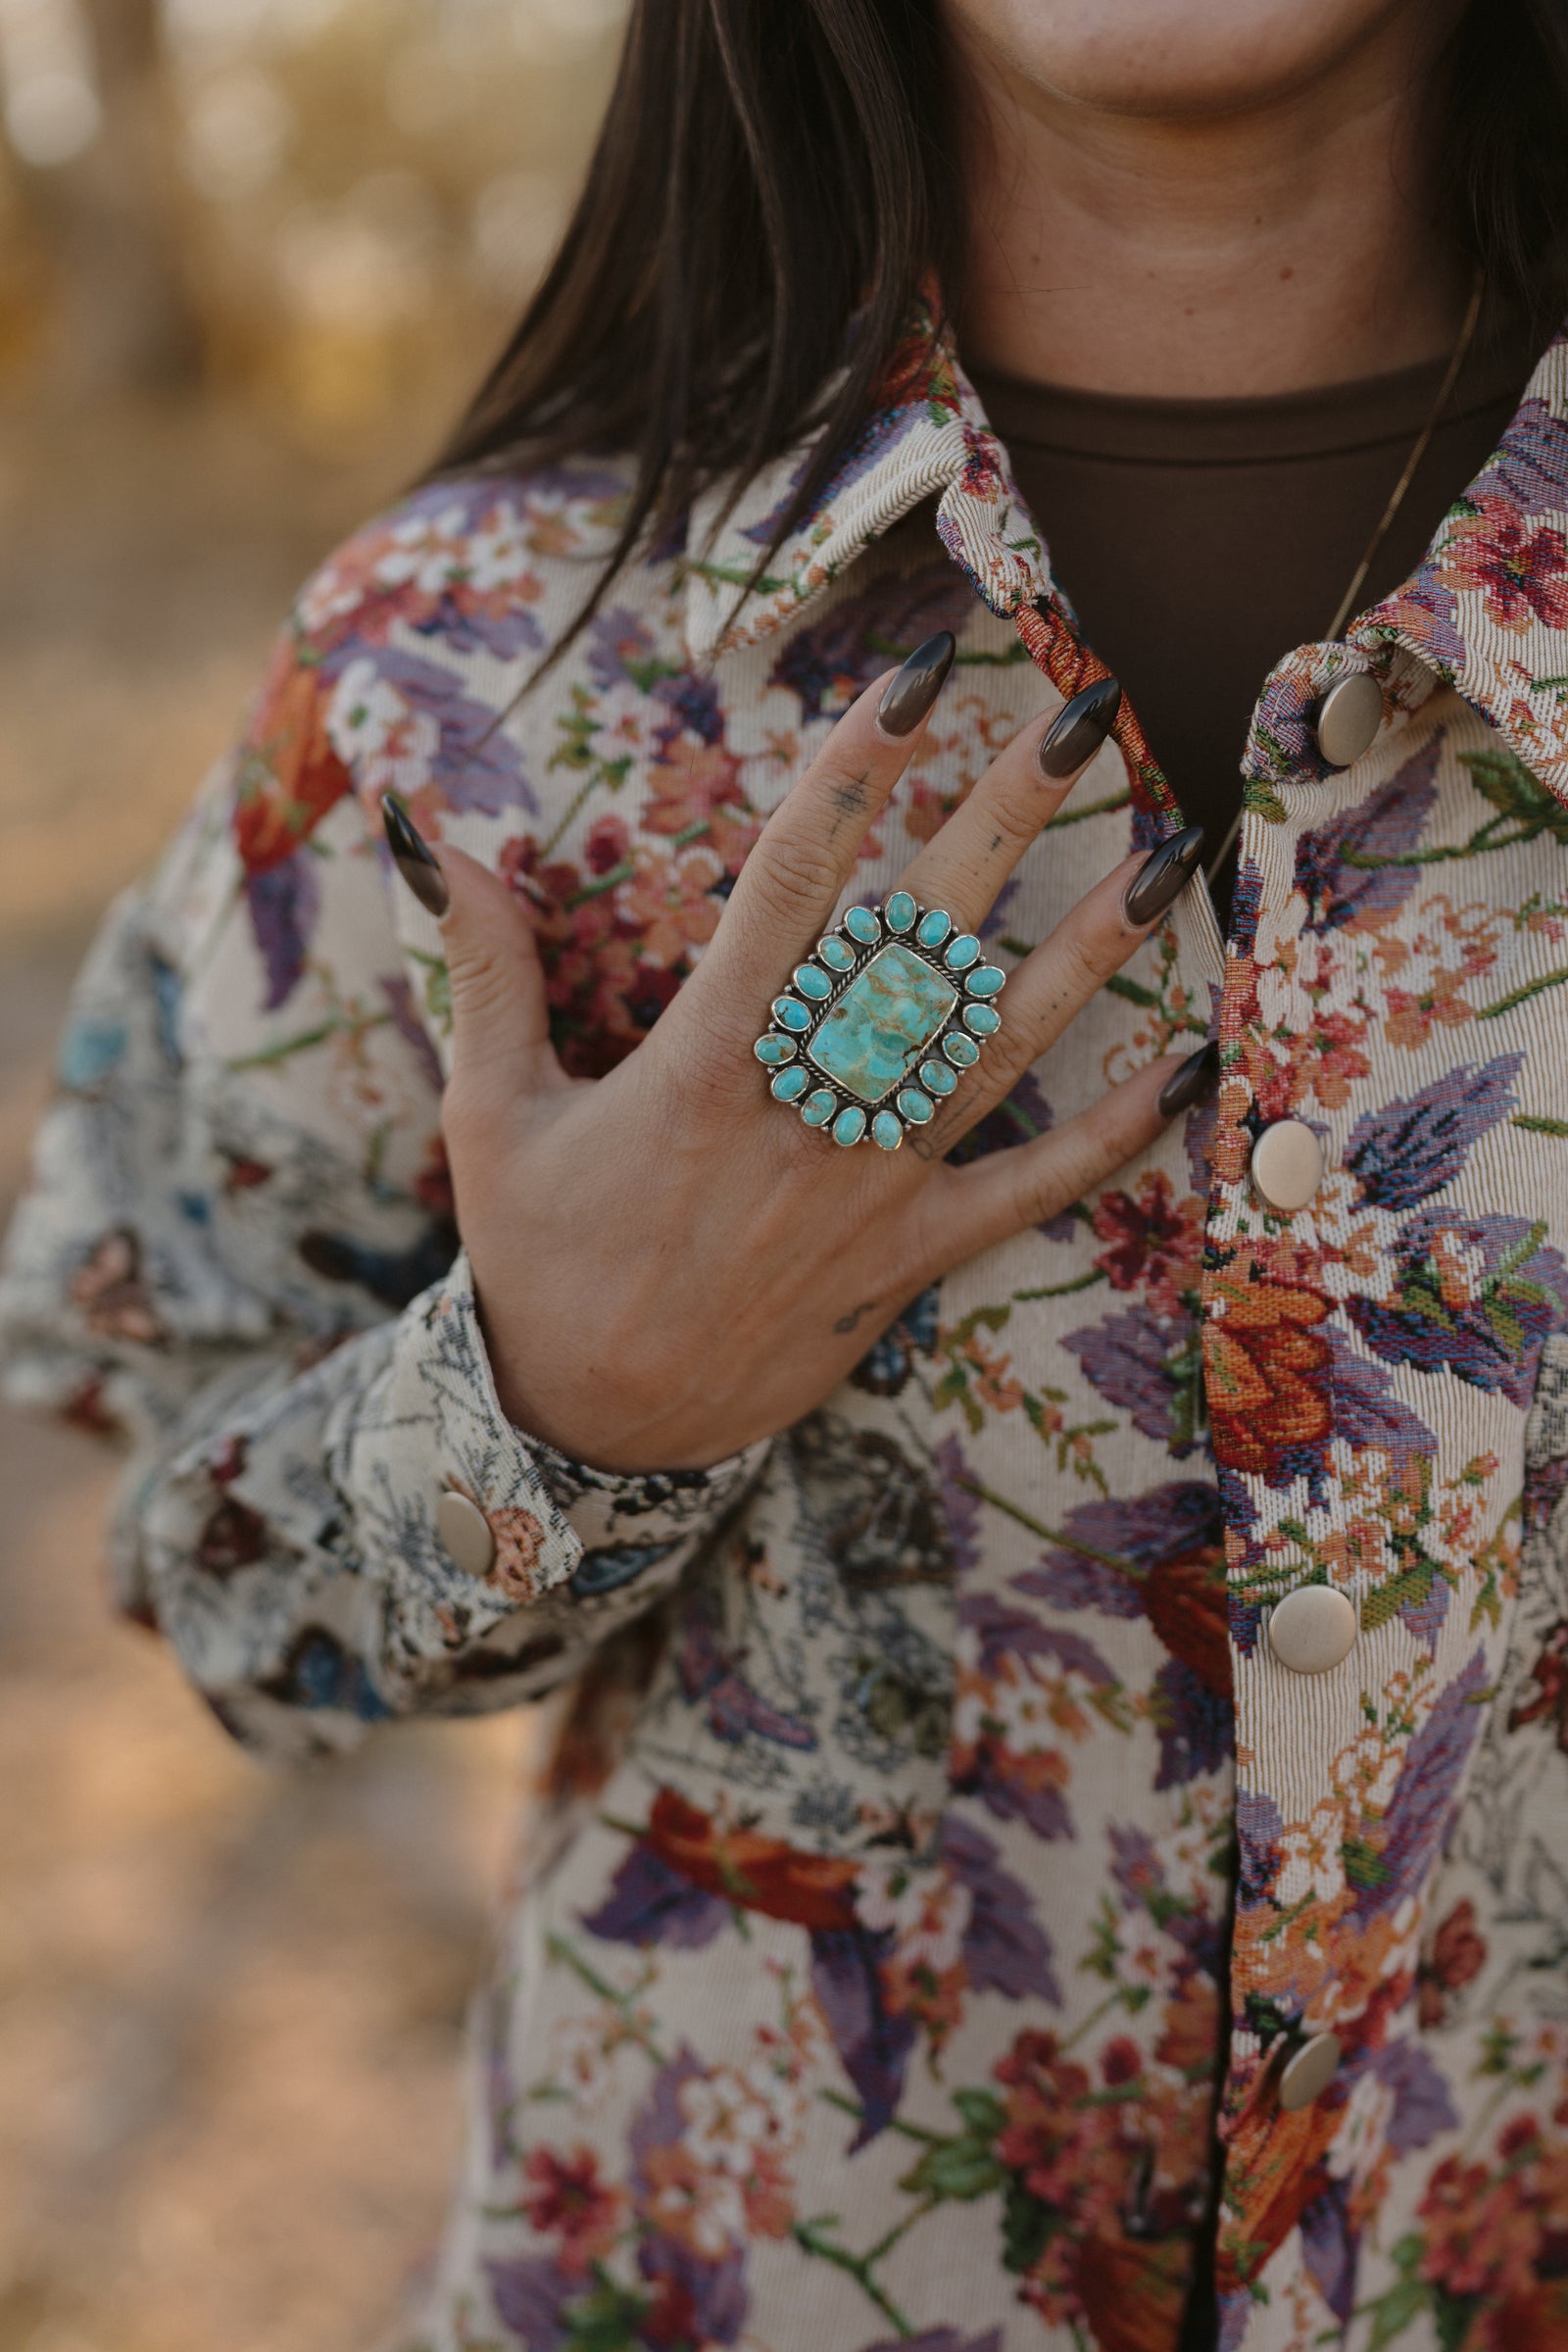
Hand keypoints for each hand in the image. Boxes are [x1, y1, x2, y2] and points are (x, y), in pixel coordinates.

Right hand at [383, 638, 1213, 1471]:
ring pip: (995, 1054)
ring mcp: (871, 1194)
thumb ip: (485, 971)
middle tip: (1079, 712)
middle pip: (917, 947)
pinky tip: (1192, 1065)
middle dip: (1000, 823)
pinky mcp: (912, 1263)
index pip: (788, 891)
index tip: (916, 680)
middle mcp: (802, 1120)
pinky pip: (1028, 1194)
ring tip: (1168, 854)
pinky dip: (1113, 1138)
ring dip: (1086, 955)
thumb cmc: (541, 1262)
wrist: (595, 1433)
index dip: (855, 775)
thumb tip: (432, 835)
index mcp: (699, 1071)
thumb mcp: (491, 1116)